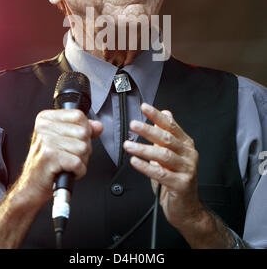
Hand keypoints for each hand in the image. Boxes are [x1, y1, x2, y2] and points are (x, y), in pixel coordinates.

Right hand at [17, 109, 102, 208]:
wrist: (30, 186)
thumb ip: (82, 130)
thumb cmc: (47, 164)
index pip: (79, 115)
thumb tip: (98, 126)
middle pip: (83, 132)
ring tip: (67, 164)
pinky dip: (78, 172)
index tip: (74, 141)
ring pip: (83, 148)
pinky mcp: (50, 156)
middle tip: (69, 156)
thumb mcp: (64, 141)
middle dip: (84, 149)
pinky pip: (78, 162)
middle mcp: (44, 127)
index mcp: (46, 118)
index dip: (84, 130)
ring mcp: (46, 141)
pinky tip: (67, 171)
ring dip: (81, 161)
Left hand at [123, 103, 204, 232]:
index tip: (145, 107)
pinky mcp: (182, 184)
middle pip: (167, 138)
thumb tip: (164, 114)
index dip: (157, 115)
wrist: (187, 209)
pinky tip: (135, 161)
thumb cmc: (176, 181)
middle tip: (134, 124)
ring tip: (128, 145)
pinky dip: (146, 167)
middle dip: (149, 130)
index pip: (171, 126)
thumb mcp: (171, 154)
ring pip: (164, 155)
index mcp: (186, 145)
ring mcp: (187, 170)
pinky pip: (161, 174)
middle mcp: (189, 155)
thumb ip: (167, 135)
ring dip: (144, 149)